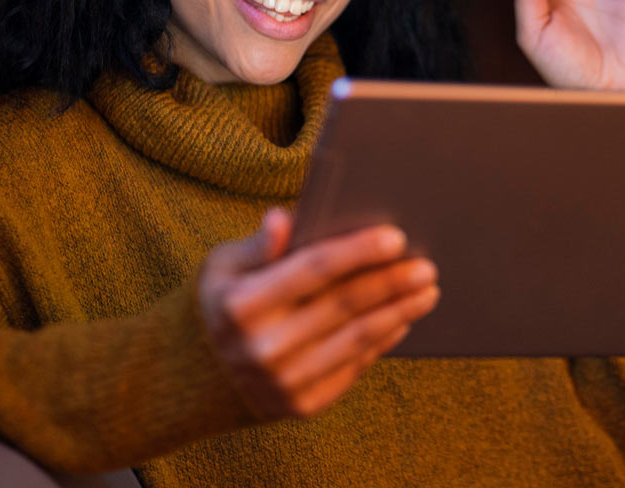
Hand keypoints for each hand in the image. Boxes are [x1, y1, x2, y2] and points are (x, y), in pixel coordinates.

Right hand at [198, 208, 438, 418]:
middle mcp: (263, 347)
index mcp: (242, 304)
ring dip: (399, 312)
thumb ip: (258, 245)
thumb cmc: (221, 303)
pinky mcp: (301, 405)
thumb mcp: (223, 266)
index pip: (312, 270)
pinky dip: (382, 341)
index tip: (396, 237)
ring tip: (427, 291)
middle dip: (392, 282)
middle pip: (344, 305)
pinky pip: (353, 368)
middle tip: (427, 265)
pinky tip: (401, 319)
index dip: (358, 252)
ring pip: (357, 339)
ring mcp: (283, 382)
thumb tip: (282, 218)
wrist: (197, 378)